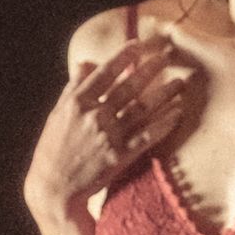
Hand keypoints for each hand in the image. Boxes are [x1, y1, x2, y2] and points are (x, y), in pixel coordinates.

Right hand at [22, 34, 188, 219]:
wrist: (55, 189)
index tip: (139, 45)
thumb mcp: (58, 115)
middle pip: (128, 86)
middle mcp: (94, 116)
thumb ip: (74, 88)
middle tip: (168, 55)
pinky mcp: (120, 156)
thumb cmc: (54, 151)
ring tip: (181, 82)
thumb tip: (87, 63)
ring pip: (142, 108)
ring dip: (164, 93)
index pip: (104, 73)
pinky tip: (177, 113)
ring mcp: (109, 136)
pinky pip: (147, 136)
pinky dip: (163, 124)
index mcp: (77, 103)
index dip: (123, 57)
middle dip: (150, 68)